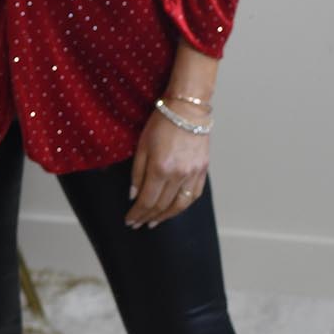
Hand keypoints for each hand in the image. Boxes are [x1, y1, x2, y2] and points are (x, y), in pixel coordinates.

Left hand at [126, 107, 210, 228]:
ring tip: (154, 222)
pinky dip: (183, 206)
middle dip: (148, 217)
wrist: (187, 109)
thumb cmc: (161, 123)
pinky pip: (194, 195)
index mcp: (160, 168)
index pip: (147, 200)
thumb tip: (133, 195)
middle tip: (138, 223)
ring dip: (165, 217)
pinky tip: (174, 210)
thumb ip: (137, 173)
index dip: (137, 213)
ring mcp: (193, 174)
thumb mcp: (141, 146)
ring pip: (179, 205)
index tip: (130, 220)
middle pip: (162, 205)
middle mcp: (178, 175)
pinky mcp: (203, 170)